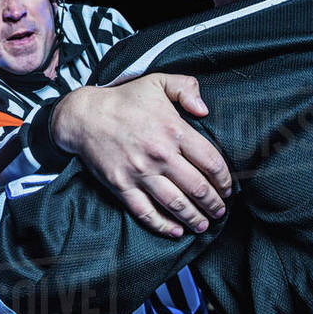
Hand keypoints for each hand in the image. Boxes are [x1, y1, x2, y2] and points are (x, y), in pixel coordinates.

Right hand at [50, 74, 232, 237]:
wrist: (84, 116)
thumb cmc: (124, 100)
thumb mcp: (157, 82)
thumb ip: (186, 88)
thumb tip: (205, 109)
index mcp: (173, 130)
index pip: (210, 162)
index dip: (224, 180)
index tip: (228, 188)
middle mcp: (160, 155)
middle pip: (198, 188)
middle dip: (214, 204)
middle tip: (220, 211)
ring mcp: (140, 173)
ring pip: (176, 204)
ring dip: (195, 219)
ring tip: (205, 225)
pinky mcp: (122, 186)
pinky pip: (146, 212)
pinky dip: (164, 226)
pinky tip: (176, 231)